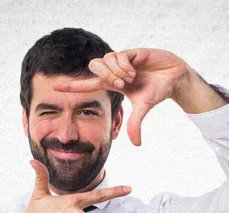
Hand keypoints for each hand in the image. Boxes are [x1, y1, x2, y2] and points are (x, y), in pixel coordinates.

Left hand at [52, 48, 189, 145]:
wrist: (174, 78)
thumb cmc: (158, 91)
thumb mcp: (144, 109)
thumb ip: (135, 124)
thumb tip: (136, 144)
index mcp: (113, 83)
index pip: (87, 84)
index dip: (72, 86)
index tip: (54, 87)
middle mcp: (114, 70)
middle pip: (94, 67)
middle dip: (106, 78)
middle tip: (122, 86)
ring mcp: (122, 60)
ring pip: (105, 61)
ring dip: (117, 72)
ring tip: (131, 79)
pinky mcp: (131, 51)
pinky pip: (119, 56)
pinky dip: (124, 66)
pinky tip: (134, 70)